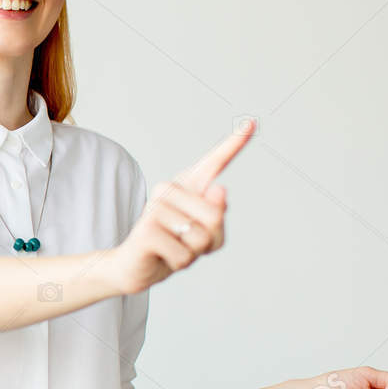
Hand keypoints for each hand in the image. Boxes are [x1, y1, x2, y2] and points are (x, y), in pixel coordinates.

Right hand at [104, 120, 254, 296]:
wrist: (135, 266)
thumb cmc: (174, 247)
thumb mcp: (206, 237)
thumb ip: (217, 216)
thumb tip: (219, 189)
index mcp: (187, 186)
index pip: (214, 163)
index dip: (235, 144)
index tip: (252, 123)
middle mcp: (169, 189)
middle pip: (215, 215)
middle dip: (208, 239)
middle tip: (186, 243)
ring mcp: (155, 207)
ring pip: (200, 236)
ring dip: (191, 253)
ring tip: (172, 249)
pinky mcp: (146, 230)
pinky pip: (184, 254)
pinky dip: (178, 263)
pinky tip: (162, 256)